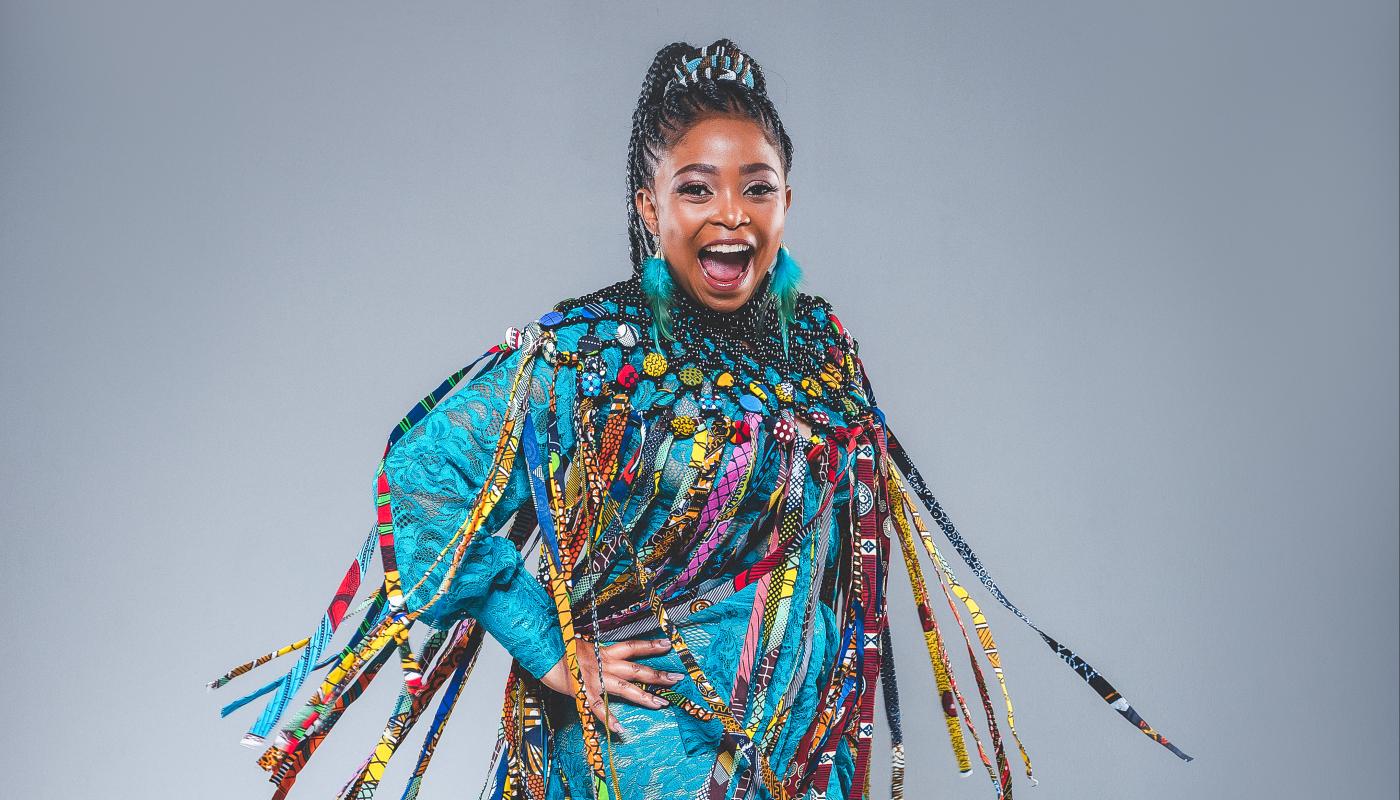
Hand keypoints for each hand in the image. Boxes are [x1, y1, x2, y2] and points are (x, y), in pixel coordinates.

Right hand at [538, 637, 683, 735]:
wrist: (538, 649)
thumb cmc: (556, 647)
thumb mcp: (579, 645)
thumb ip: (593, 652)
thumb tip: (602, 654)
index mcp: (603, 651)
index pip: (632, 646)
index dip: (650, 645)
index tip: (668, 644)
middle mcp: (603, 663)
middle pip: (636, 669)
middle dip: (657, 675)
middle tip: (677, 679)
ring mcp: (594, 678)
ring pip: (624, 688)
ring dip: (644, 696)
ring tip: (661, 704)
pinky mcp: (582, 692)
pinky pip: (598, 708)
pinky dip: (609, 719)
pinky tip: (620, 729)